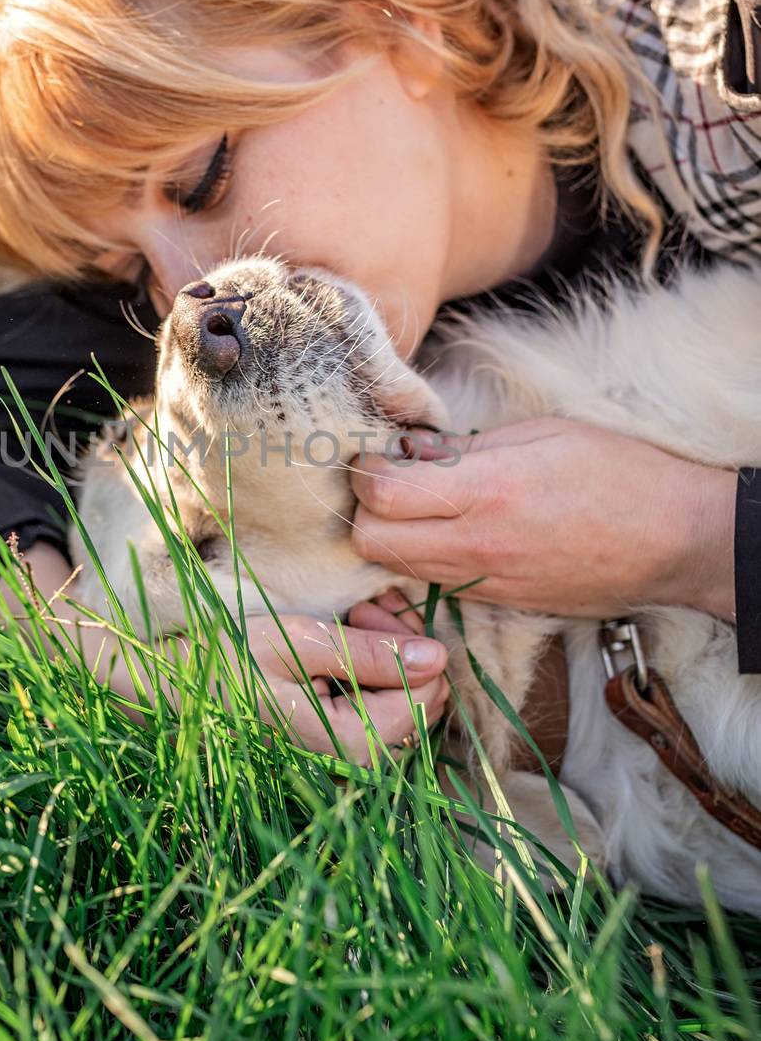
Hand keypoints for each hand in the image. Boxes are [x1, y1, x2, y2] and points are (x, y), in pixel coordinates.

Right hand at [0, 543, 450, 765]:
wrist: (154, 677)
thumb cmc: (218, 654)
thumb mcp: (292, 640)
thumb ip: (370, 653)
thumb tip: (439, 658)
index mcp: (348, 743)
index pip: (429, 697)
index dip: (413, 645)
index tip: (373, 608)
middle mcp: (350, 760)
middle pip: (421, 699)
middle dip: (403, 648)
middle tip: (361, 609)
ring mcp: (338, 750)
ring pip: (400, 697)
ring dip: (385, 653)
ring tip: (343, 621)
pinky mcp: (324, 736)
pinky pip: (372, 700)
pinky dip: (364, 666)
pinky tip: (332, 641)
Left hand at [349, 416, 737, 619]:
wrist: (677, 541)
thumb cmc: (619, 474)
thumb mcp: (542, 434)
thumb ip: (468, 447)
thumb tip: (413, 450)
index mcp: (486, 492)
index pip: (381, 497)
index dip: (366, 473)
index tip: (379, 457)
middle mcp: (477, 546)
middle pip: (371, 544)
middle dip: (364, 512)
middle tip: (386, 484)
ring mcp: (488, 584)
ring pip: (397, 573)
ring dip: (391, 540)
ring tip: (417, 508)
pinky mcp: (501, 605)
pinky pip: (436, 588)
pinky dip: (424, 564)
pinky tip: (448, 535)